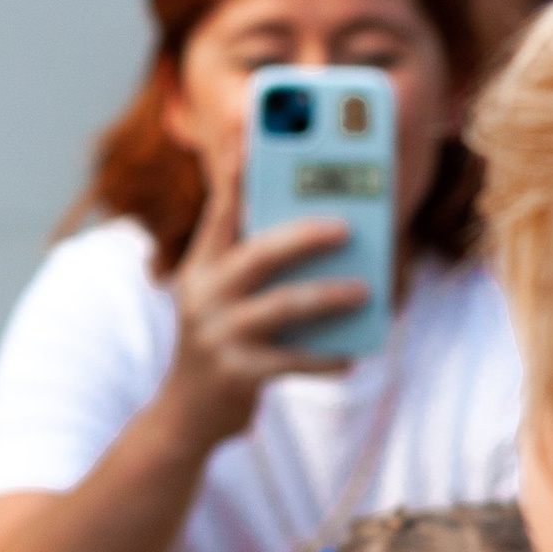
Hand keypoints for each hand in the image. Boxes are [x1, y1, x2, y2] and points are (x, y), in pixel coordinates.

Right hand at [159, 147, 369, 448]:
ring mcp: (217, 336)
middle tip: (347, 227)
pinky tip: (353, 355)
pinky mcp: (237, 375)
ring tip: (365, 290)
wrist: (187, 414)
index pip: (222, 211)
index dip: (242, 174)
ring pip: (283, 306)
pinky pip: (293, 361)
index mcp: (201, 266)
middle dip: (305, 235)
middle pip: (259, 254)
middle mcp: (202, 295)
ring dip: (329, 295)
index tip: (261, 137)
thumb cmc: (222, 341)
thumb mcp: (223, 296)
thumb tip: (325, 227)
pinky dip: (326, 358)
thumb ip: (255, 261)